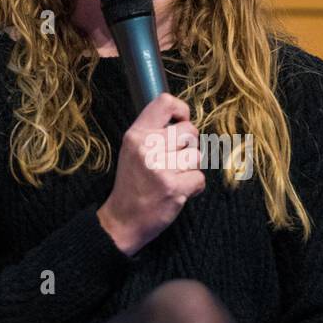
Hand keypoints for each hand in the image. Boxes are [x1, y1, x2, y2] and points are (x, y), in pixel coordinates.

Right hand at [97, 92, 204, 256]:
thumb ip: (153, 132)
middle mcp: (146, 148)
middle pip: (190, 131)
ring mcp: (159, 168)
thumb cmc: (132, 184)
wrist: (122, 220)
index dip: (181, 111)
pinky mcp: (172, 187)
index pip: (165, 102)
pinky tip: (178, 191)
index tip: (180, 124)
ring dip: (190, 168)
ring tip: (173, 178)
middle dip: (189, 147)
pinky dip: (193, 188)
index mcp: (135, 135)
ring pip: (197, 156)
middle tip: (174, 162)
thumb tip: (183, 119)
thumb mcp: (132, 150)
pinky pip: (199, 178)